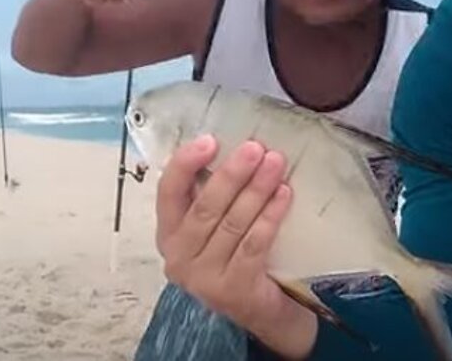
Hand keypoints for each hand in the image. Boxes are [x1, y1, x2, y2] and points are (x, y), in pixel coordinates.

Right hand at [155, 135, 317, 357]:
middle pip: (205, 207)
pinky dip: (270, 217)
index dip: (185, 164)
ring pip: (232, 224)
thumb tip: (237, 148)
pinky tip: (284, 196)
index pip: (167, 193)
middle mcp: (179, 258)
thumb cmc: (239, 258)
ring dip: (256, 190)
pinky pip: (253, 244)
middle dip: (232, 174)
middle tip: (256, 148)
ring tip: (275, 164)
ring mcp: (203, 278)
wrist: (264, 310)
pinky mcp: (233, 289)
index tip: (210, 140)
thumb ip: (215, 197)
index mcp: (169, 235)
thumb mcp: (217, 229)